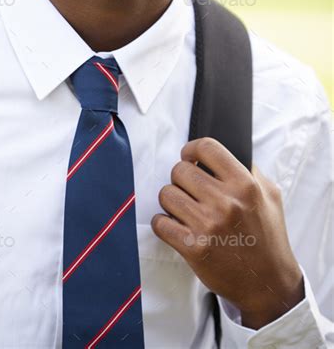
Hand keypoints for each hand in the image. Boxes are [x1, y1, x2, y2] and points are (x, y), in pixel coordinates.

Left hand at [151, 137, 304, 328]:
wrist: (268, 283)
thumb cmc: (268, 237)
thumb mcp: (270, 196)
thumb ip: (249, 170)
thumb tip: (219, 156)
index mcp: (245, 185)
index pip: (207, 147)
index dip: (192, 149)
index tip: (189, 157)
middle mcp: (226, 203)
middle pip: (180, 170)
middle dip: (181, 178)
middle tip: (189, 189)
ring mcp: (208, 225)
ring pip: (167, 194)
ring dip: (171, 200)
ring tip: (183, 208)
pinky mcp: (194, 248)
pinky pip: (160, 223)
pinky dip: (163, 223)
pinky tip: (175, 225)